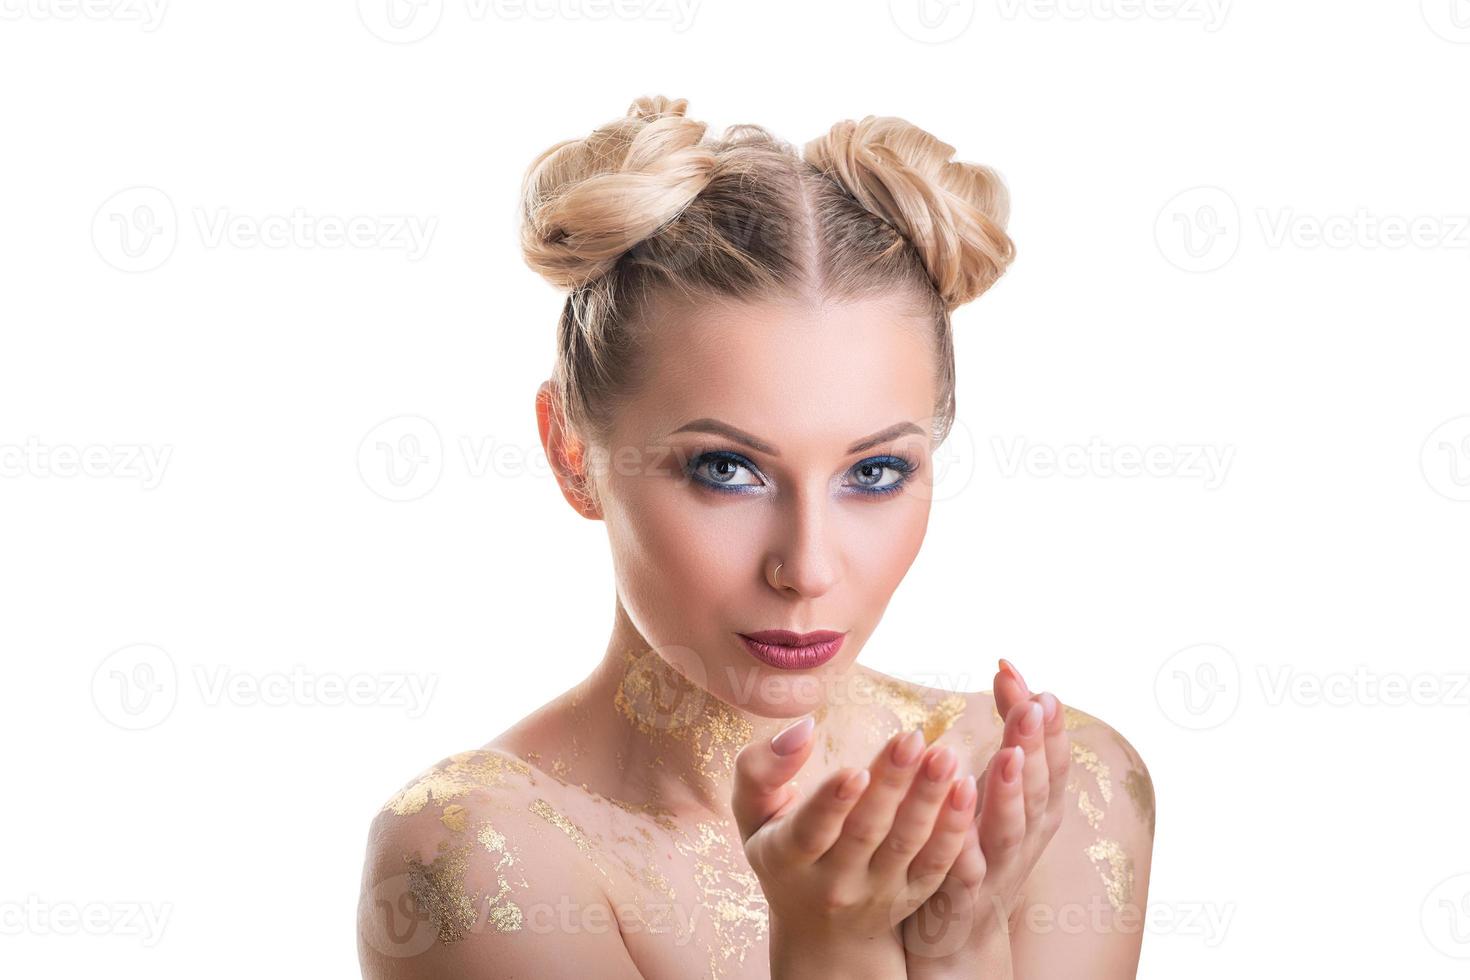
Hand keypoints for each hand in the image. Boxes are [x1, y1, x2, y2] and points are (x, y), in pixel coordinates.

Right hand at [732, 717, 978, 979]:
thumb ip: (759, 770)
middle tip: (914, 739)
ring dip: (930, 801)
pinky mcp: (911, 898)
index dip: (833, 803)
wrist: (820, 929)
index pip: (811, 830)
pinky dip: (954, 830)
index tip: (856, 769)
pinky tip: (966, 788)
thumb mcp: (752, 815)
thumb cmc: (781, 850)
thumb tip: (803, 728)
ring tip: (945, 757)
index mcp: (788, 858)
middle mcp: (834, 883)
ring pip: (907, 846)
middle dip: (892, 785)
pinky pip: (937, 865)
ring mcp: (877, 894)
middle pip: (867, 832)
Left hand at [902, 659, 1071, 976]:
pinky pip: (964, 872)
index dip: (1051, 728)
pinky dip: (964, 846)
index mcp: (1036, 810)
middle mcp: (1024, 837)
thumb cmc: (978, 845)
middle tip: (1033, 707)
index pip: (1054, 764)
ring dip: (1010, 792)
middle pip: (1037, 789)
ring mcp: (996, 869)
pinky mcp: (963, 898)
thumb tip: (1010, 670)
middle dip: (1036, 746)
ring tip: (1008, 755)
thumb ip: (1007, 733)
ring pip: (1010, 830)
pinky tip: (957, 821)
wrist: (957, 933)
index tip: (1043, 690)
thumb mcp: (998, 787)